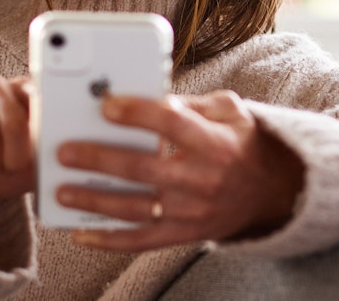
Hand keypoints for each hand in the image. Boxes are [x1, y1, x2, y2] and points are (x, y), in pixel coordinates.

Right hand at [0, 75, 36, 218]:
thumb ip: (50, 152)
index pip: (41, 101)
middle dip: (15, 158)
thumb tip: (63, 148)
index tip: (42, 153)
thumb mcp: (35, 164)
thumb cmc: (7, 167)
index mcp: (24, 90)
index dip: (42, 134)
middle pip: (14, 123)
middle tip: (11, 168)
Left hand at [56, 90, 304, 251]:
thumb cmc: (245, 144)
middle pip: (143, 170)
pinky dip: (108, 240)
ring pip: (136, 208)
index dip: (138, 113)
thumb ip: (192, 103)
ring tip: (62, 189)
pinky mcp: (185, 234)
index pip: (172, 124)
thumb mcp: (231, 111)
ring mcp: (192, 212)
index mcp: (215, 143)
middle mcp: (202, 180)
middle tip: (65, 150)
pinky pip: (141, 241)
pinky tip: (80, 233)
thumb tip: (150, 97)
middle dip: (100, 159)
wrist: (276, 193)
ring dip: (94, 199)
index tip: (107, 105)